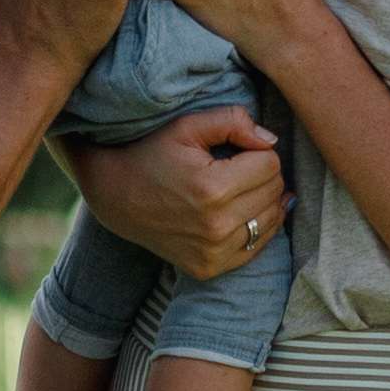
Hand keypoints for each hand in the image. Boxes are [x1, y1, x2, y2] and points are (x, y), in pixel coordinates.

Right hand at [70, 104, 285, 285]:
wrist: (115, 196)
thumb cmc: (152, 153)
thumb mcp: (187, 126)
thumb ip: (233, 122)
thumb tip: (271, 141)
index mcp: (213, 188)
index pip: (271, 164)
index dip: (258, 151)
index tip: (236, 150)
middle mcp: (216, 226)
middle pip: (274, 192)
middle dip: (263, 174)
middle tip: (237, 167)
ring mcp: (213, 253)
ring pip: (272, 220)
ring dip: (263, 201)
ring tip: (239, 188)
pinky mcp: (209, 268)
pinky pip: (257, 247)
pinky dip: (256, 228)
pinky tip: (240, 212)